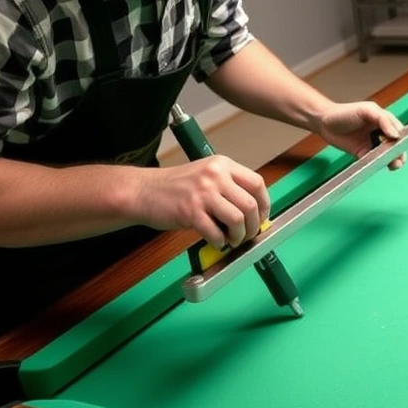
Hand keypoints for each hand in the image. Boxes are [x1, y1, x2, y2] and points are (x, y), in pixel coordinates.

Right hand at [127, 156, 269, 249]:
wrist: (143, 191)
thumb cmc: (175, 187)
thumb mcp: (206, 176)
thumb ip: (229, 187)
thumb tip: (254, 212)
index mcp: (222, 165)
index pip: (257, 183)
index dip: (265, 204)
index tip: (262, 217)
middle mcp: (215, 175)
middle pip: (250, 205)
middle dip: (254, 225)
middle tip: (248, 235)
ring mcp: (202, 192)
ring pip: (237, 219)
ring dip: (238, 236)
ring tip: (231, 240)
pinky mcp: (190, 211)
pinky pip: (215, 233)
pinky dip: (219, 242)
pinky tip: (215, 241)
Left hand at [316, 101, 406, 169]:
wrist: (324, 122)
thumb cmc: (345, 112)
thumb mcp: (367, 110)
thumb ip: (383, 120)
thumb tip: (396, 135)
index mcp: (384, 121)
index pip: (400, 131)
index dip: (403, 140)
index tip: (401, 146)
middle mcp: (380, 133)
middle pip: (396, 146)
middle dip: (399, 154)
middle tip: (398, 160)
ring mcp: (372, 144)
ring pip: (387, 155)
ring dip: (391, 161)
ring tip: (392, 165)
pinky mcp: (363, 154)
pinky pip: (373, 161)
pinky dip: (376, 165)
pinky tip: (376, 165)